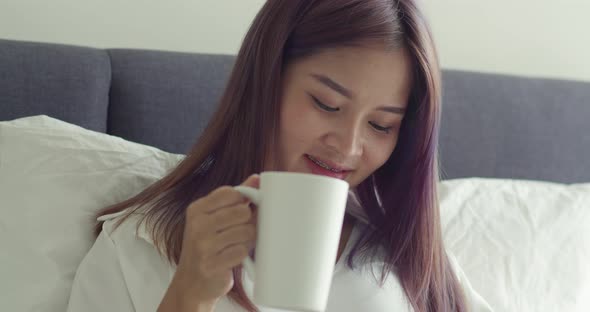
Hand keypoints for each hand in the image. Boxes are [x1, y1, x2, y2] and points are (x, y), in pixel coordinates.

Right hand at [160, 174, 259, 310]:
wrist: (191, 283)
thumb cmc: (207, 246)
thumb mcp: (214, 218)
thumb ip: (235, 197)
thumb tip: (257, 178)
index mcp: (197, 209)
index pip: (231, 193)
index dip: (244, 200)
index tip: (245, 208)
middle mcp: (197, 225)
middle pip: (243, 212)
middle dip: (248, 222)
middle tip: (240, 231)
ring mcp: (203, 246)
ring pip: (246, 232)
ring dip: (247, 240)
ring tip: (236, 245)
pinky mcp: (212, 264)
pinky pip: (242, 251)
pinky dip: (242, 255)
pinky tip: (232, 257)